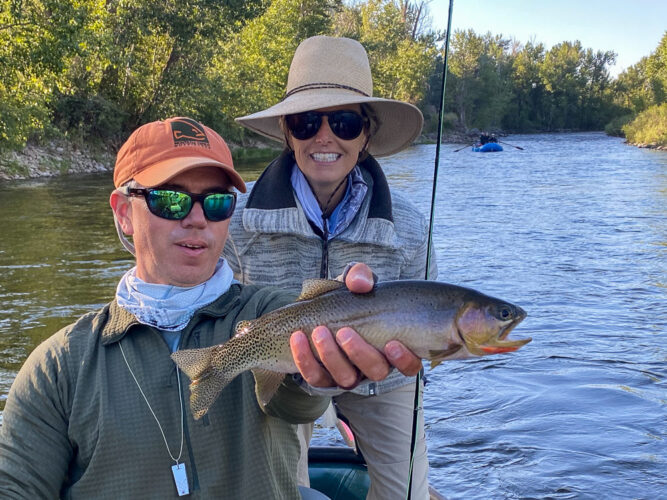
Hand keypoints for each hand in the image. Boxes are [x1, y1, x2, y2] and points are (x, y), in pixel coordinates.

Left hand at [289, 263, 422, 387]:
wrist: (316, 310)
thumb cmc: (347, 298)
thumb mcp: (356, 281)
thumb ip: (361, 276)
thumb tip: (361, 284)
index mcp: (391, 345)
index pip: (410, 364)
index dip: (405, 359)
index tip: (392, 343)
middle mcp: (373, 365)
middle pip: (376, 372)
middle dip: (360, 353)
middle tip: (344, 331)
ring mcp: (349, 374)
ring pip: (346, 378)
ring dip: (331, 356)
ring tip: (318, 331)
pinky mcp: (323, 378)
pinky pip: (315, 377)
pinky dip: (305, 358)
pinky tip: (297, 338)